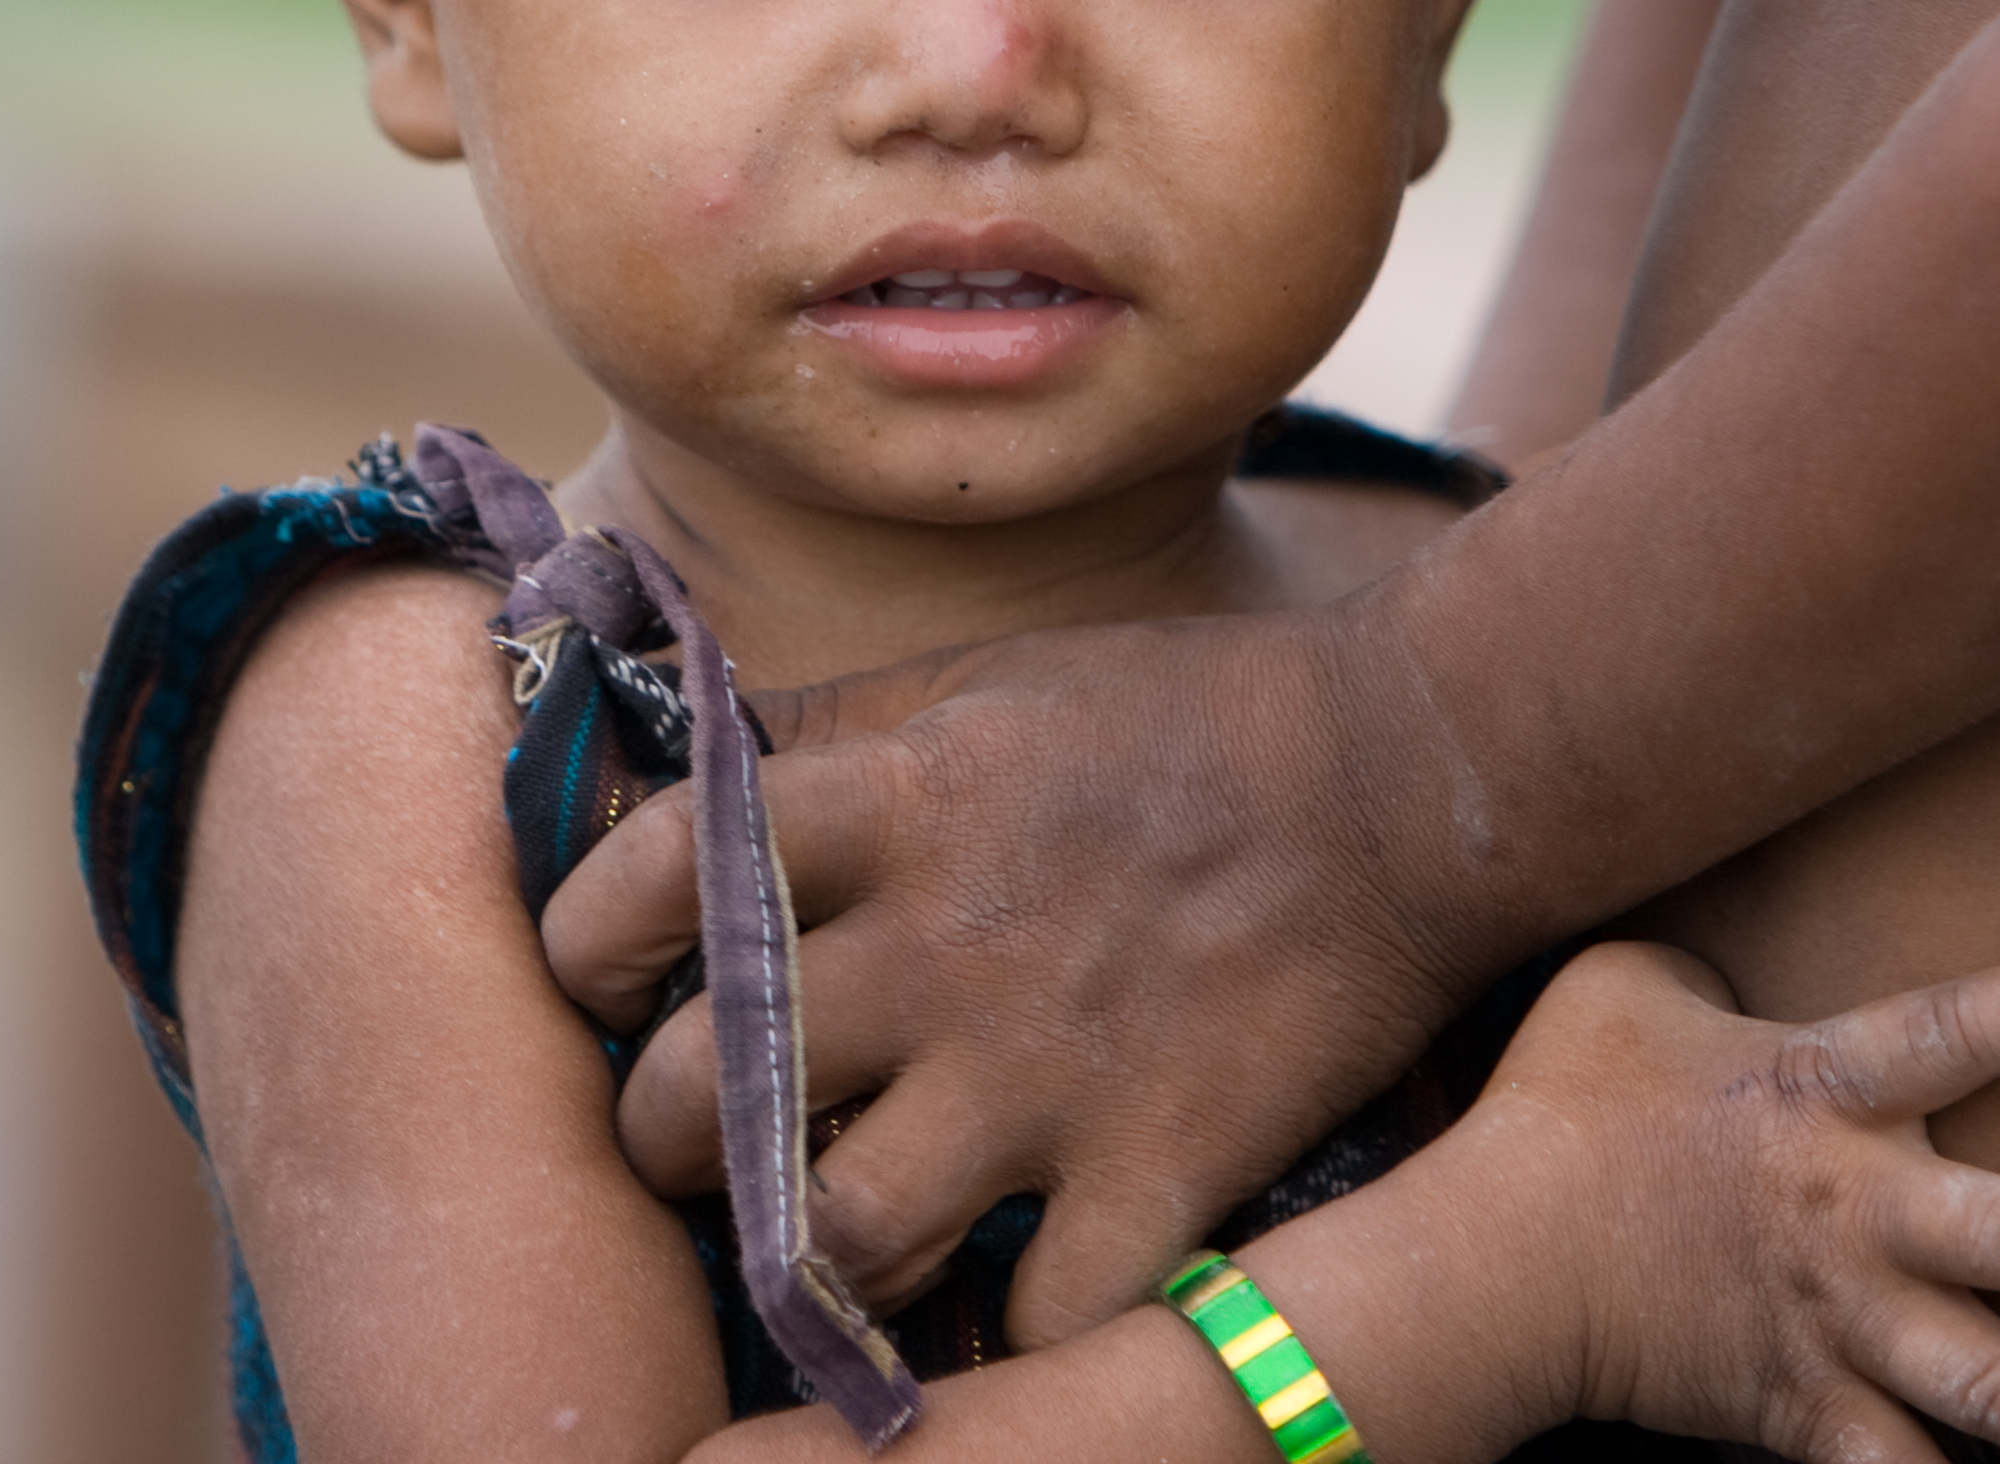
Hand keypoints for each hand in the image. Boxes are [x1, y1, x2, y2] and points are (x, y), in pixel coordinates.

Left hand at [537, 604, 1522, 1345]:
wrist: (1413, 775)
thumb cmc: (1183, 717)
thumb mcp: (980, 679)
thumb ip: (820, 734)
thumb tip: (666, 763)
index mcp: (893, 803)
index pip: (651, 877)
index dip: (586, 944)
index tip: (602, 977)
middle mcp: (946, 942)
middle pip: (705, 1090)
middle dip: (666, 1133)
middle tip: (698, 1138)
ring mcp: (1052, 1070)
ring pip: (839, 1229)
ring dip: (809, 1249)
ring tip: (826, 1231)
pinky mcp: (1164, 1166)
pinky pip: (1037, 1313)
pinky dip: (1011, 1321)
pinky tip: (1008, 1284)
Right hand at [1451, 938, 1999, 1463]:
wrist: (1491, 1261)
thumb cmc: (1557, 1103)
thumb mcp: (1627, 986)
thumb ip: (1711, 964)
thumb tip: (1743, 956)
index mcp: (1820, 1097)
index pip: (1959, 1031)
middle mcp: (1853, 1218)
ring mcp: (1836, 1329)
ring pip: (1999, 1399)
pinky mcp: (1801, 1413)